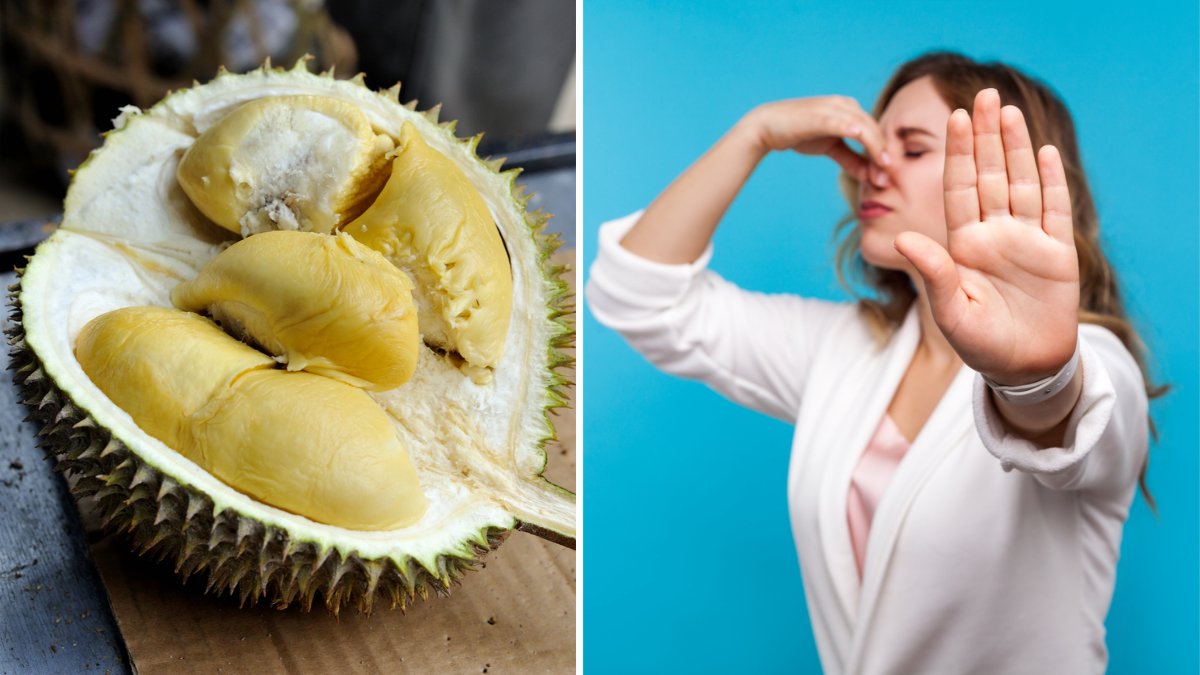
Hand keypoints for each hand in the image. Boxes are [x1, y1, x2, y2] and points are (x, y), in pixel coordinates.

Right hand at [742, 96, 890, 182]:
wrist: (767, 126)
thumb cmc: (800, 134)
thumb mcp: (831, 148)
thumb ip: (851, 160)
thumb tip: (871, 175)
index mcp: (851, 110)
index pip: (875, 131)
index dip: (884, 153)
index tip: (887, 176)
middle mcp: (845, 104)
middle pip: (874, 129)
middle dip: (883, 154)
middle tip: (887, 178)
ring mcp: (832, 108)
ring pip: (863, 126)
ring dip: (874, 147)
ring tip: (881, 168)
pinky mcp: (819, 115)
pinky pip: (840, 122)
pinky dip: (851, 129)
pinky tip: (859, 137)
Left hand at [894, 89, 1078, 384]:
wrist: (1022, 367)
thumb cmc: (979, 343)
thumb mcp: (951, 311)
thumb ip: (934, 274)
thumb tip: (902, 241)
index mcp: (964, 244)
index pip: (959, 188)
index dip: (958, 153)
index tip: (954, 118)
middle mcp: (994, 234)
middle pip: (990, 175)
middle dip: (986, 136)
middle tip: (983, 94)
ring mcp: (1026, 240)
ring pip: (1021, 183)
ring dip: (1016, 148)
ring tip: (1008, 111)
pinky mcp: (1056, 252)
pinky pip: (1054, 209)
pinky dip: (1050, 181)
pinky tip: (1044, 151)